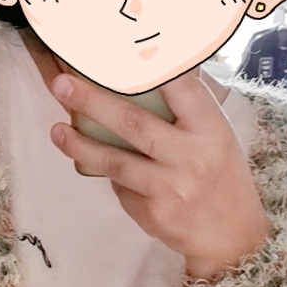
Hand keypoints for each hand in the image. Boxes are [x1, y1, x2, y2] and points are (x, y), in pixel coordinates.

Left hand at [49, 72, 272, 280]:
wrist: (230, 235)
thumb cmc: (220, 175)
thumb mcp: (217, 135)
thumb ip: (187, 108)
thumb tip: (147, 68)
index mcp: (211, 129)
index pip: (180, 88)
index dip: (149, 67)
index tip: (116, 51)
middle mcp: (191, 157)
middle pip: (134, 124)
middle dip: (93, 102)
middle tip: (62, 85)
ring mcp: (170, 188)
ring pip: (115, 162)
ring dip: (80, 145)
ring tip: (56, 131)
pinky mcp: (153, 212)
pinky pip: (121, 186)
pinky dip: (110, 173)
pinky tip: (99, 166)